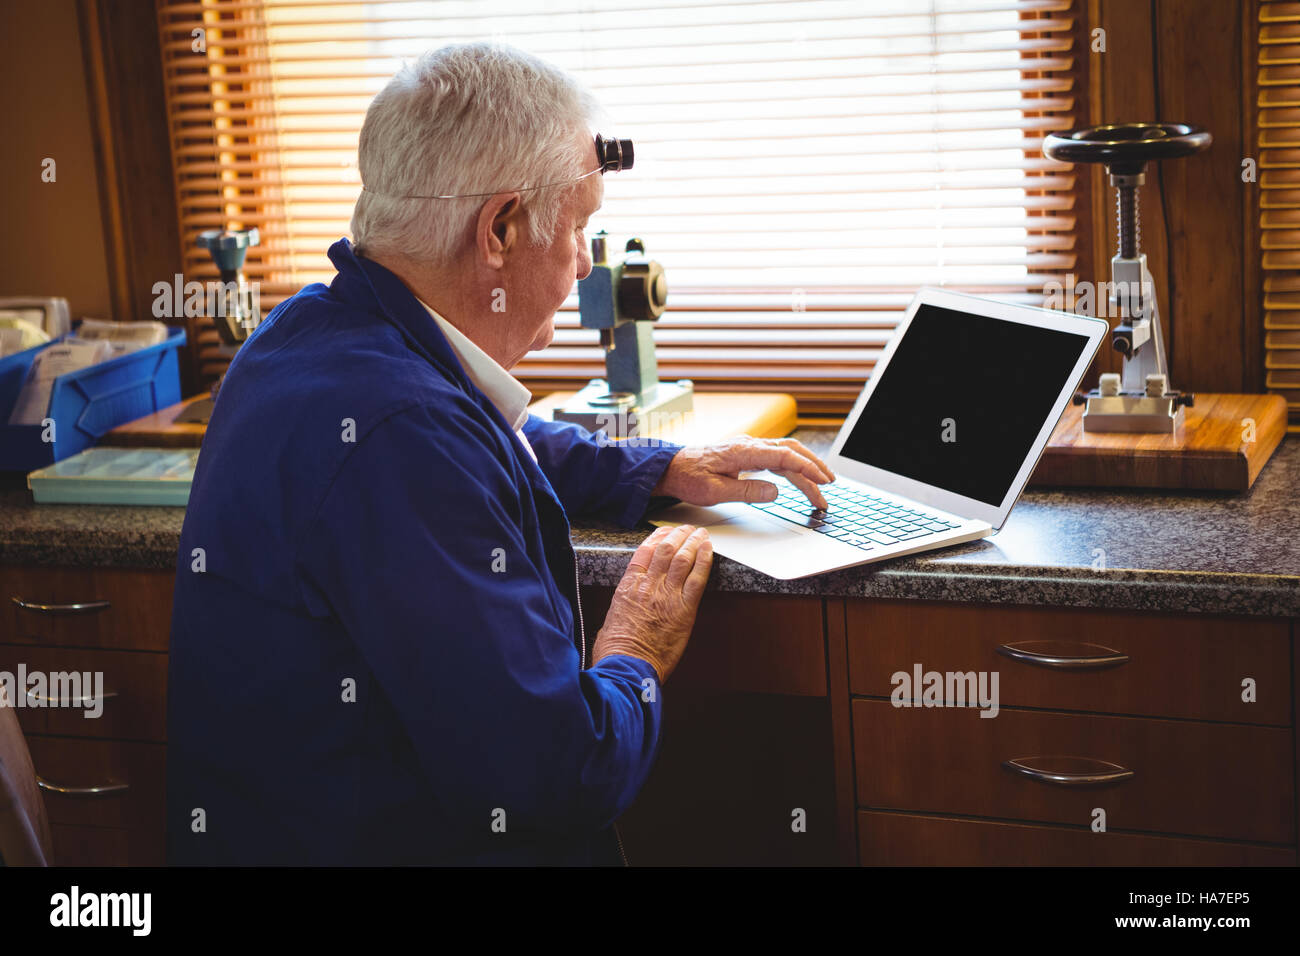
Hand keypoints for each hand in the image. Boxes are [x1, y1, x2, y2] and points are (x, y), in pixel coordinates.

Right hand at [592, 525, 712, 682]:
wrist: (627, 667)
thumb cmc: (616, 650)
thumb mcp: (611, 618)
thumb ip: (624, 605)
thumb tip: (629, 603)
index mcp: (628, 586)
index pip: (644, 551)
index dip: (657, 538)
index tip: (665, 532)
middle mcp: (648, 586)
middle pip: (666, 550)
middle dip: (678, 536)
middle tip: (687, 529)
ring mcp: (667, 596)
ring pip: (683, 559)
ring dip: (693, 542)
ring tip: (700, 534)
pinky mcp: (684, 610)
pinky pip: (697, 578)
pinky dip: (704, 560)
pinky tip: (708, 549)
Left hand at [651, 437, 834, 509]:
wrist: (670, 467)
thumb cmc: (688, 478)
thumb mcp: (714, 492)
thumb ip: (747, 491)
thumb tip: (776, 492)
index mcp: (743, 452)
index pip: (784, 457)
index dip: (807, 469)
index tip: (822, 482)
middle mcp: (748, 445)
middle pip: (791, 452)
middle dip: (813, 468)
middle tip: (829, 487)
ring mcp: (748, 448)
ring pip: (785, 453)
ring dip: (805, 468)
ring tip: (821, 485)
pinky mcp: (746, 453)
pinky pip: (775, 457)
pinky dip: (792, 466)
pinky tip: (799, 477)